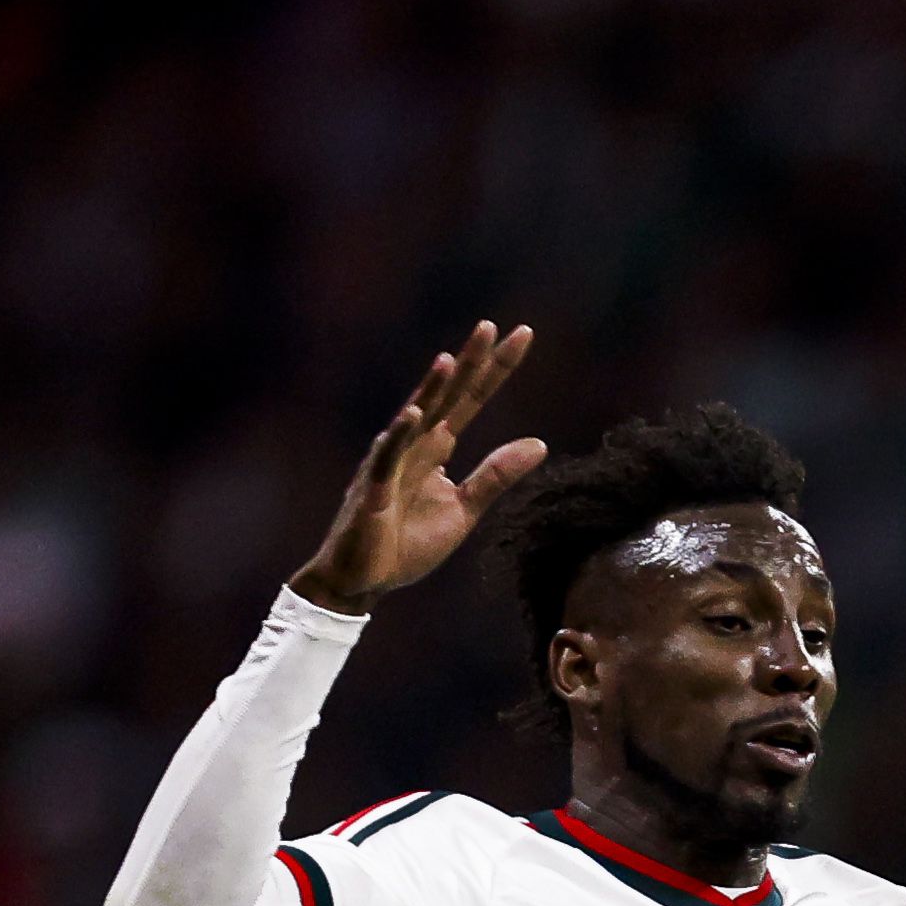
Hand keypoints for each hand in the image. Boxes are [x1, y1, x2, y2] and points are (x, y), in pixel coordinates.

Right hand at [288, 324, 545, 613]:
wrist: (364, 580)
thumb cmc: (407, 543)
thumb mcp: (464, 508)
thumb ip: (497, 475)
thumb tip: (541, 443)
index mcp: (436, 448)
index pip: (471, 400)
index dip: (495, 370)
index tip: (522, 335)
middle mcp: (414, 446)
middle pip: (446, 397)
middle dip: (468, 364)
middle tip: (490, 326)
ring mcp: (391, 464)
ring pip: (414, 420)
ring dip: (430, 390)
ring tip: (449, 359)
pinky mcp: (374, 490)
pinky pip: (387, 459)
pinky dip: (399, 437)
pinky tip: (413, 415)